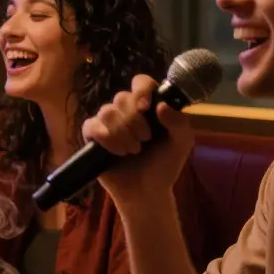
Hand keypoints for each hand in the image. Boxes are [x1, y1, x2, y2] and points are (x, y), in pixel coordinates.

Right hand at [80, 74, 193, 205]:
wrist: (147, 191)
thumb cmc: (164, 165)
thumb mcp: (182, 143)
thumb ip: (179, 122)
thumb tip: (161, 105)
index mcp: (148, 106)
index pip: (141, 82)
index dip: (141, 89)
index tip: (146, 107)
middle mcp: (127, 110)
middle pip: (121, 97)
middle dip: (134, 121)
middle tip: (145, 140)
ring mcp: (108, 123)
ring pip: (107, 111)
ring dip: (122, 132)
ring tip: (132, 151)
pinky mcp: (93, 136)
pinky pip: (92, 126)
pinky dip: (106, 138)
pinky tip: (117, 152)